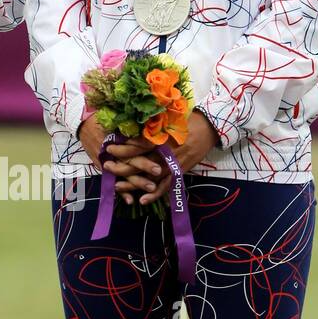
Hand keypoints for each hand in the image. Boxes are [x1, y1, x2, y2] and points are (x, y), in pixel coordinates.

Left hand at [78, 110, 220, 207]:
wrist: (210, 127)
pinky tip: (142, 200)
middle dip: (121, 166)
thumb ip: (152, 124)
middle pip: (139, 162)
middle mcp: (165, 151)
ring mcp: (173, 163)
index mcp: (161, 136)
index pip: (137, 144)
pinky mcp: (180, 171)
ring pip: (149, 177)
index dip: (122, 148)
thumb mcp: (168, 118)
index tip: (109, 148)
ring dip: (132, 183)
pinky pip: (165, 186)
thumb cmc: (187, 119)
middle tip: (107, 167)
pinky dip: (154, 194)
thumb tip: (131, 124)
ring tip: (117, 187)